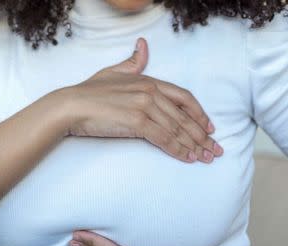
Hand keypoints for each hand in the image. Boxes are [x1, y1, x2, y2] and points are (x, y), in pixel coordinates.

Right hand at [59, 37, 223, 162]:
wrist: (72, 106)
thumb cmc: (90, 92)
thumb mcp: (114, 72)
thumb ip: (133, 62)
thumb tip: (143, 45)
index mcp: (149, 81)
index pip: (184, 97)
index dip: (199, 114)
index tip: (210, 128)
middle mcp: (151, 92)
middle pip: (184, 117)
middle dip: (202, 136)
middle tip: (215, 150)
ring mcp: (145, 107)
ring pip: (177, 130)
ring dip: (193, 146)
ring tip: (205, 158)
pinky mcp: (137, 122)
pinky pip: (164, 139)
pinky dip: (178, 150)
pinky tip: (187, 158)